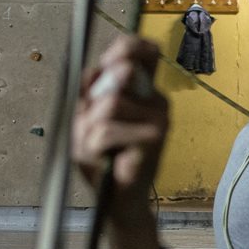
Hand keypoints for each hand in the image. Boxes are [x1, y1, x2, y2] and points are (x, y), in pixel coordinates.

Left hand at [73, 35, 168, 213]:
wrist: (118, 200)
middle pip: (122, 71)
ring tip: (99, 148)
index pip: (143, 51)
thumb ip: (90, 90)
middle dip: (96, 97)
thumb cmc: (104, 158)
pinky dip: (95, 146)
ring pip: (110, 103)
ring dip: (91, 128)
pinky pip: (107, 131)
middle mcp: (157, 100)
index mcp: (143, 91)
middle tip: (94, 123)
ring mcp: (160, 118)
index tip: (111, 63)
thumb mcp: (88, 118)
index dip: (127, 48)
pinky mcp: (155, 139)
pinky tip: (106, 158)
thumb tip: (99, 68)